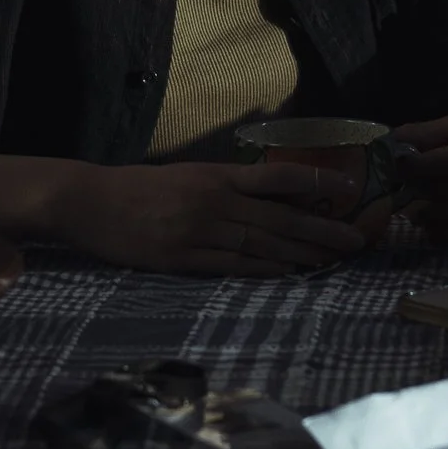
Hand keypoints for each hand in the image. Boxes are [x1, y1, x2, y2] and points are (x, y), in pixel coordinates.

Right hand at [50, 162, 367, 276]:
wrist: (90, 201)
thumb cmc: (137, 187)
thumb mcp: (185, 175)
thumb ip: (223, 186)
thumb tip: (265, 196)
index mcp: (216, 175)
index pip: (277, 177)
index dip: (315, 184)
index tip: (347, 189)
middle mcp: (214, 201)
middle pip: (279, 216)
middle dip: (322, 229)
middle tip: (357, 238)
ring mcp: (199, 231)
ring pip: (262, 243)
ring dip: (302, 253)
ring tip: (334, 259)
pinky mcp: (183, 258)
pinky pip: (232, 265)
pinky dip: (264, 269)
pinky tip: (288, 273)